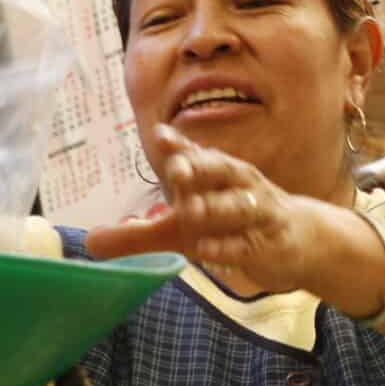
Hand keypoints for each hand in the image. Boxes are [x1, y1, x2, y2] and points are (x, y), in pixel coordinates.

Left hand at [88, 126, 345, 296]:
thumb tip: (88, 242)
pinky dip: (228, 245)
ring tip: (188, 212)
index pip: (196, 154)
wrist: (295, 242)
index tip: (160, 137)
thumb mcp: (181, 231)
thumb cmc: (230, 227)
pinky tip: (207, 248)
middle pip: (219, 170)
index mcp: (214, 174)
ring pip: (235, 206)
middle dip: (198, 168)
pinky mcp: (268, 242)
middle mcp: (237, 185)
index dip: (179, 146)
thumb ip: (136, 235)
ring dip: (213, 208)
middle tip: (175, 171)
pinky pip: (247, 242)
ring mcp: (255, 213)